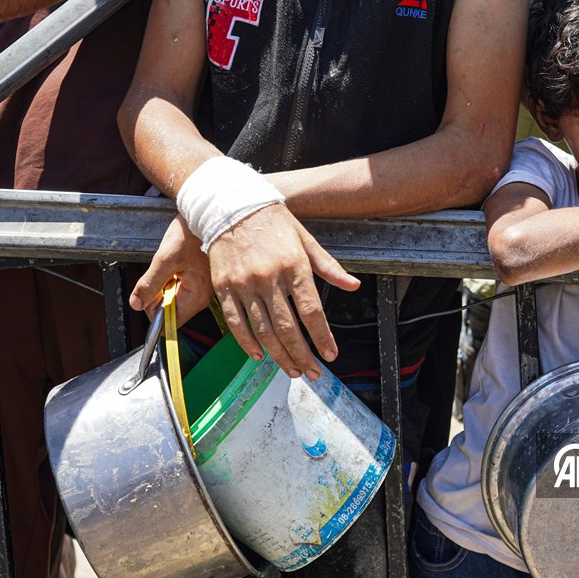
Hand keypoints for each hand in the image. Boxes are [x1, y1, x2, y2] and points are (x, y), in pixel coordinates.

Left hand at [130, 215, 213, 323]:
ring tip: (172, 264)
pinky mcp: (200, 281)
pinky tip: (177, 264)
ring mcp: (202, 289)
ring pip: (174, 298)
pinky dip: (172, 278)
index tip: (147, 293)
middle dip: (159, 295)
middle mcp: (202, 297)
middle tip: (161, 272)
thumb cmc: (191, 234)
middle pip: (171, 310)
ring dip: (165, 285)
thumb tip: (136, 303)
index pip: (170, 321)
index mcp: (196, 296)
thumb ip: (149, 284)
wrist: (206, 216)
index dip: (153, 311)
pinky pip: (180, 288)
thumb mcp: (164, 259)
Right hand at [206, 204, 360, 379]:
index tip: (331, 354)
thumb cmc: (274, 223)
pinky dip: (247, 343)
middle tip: (313, 373)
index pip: (312, 312)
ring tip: (293, 370)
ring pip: (263, 330)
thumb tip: (354, 286)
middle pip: (287, 328)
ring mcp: (244, 284)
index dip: (322, 337)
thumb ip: (329, 267)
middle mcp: (269, 278)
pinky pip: (236, 322)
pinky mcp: (224, 287)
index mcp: (294, 266)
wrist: (231, 205)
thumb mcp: (306, 241)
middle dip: (303, 355)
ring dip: (279, 355)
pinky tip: (260, 356)